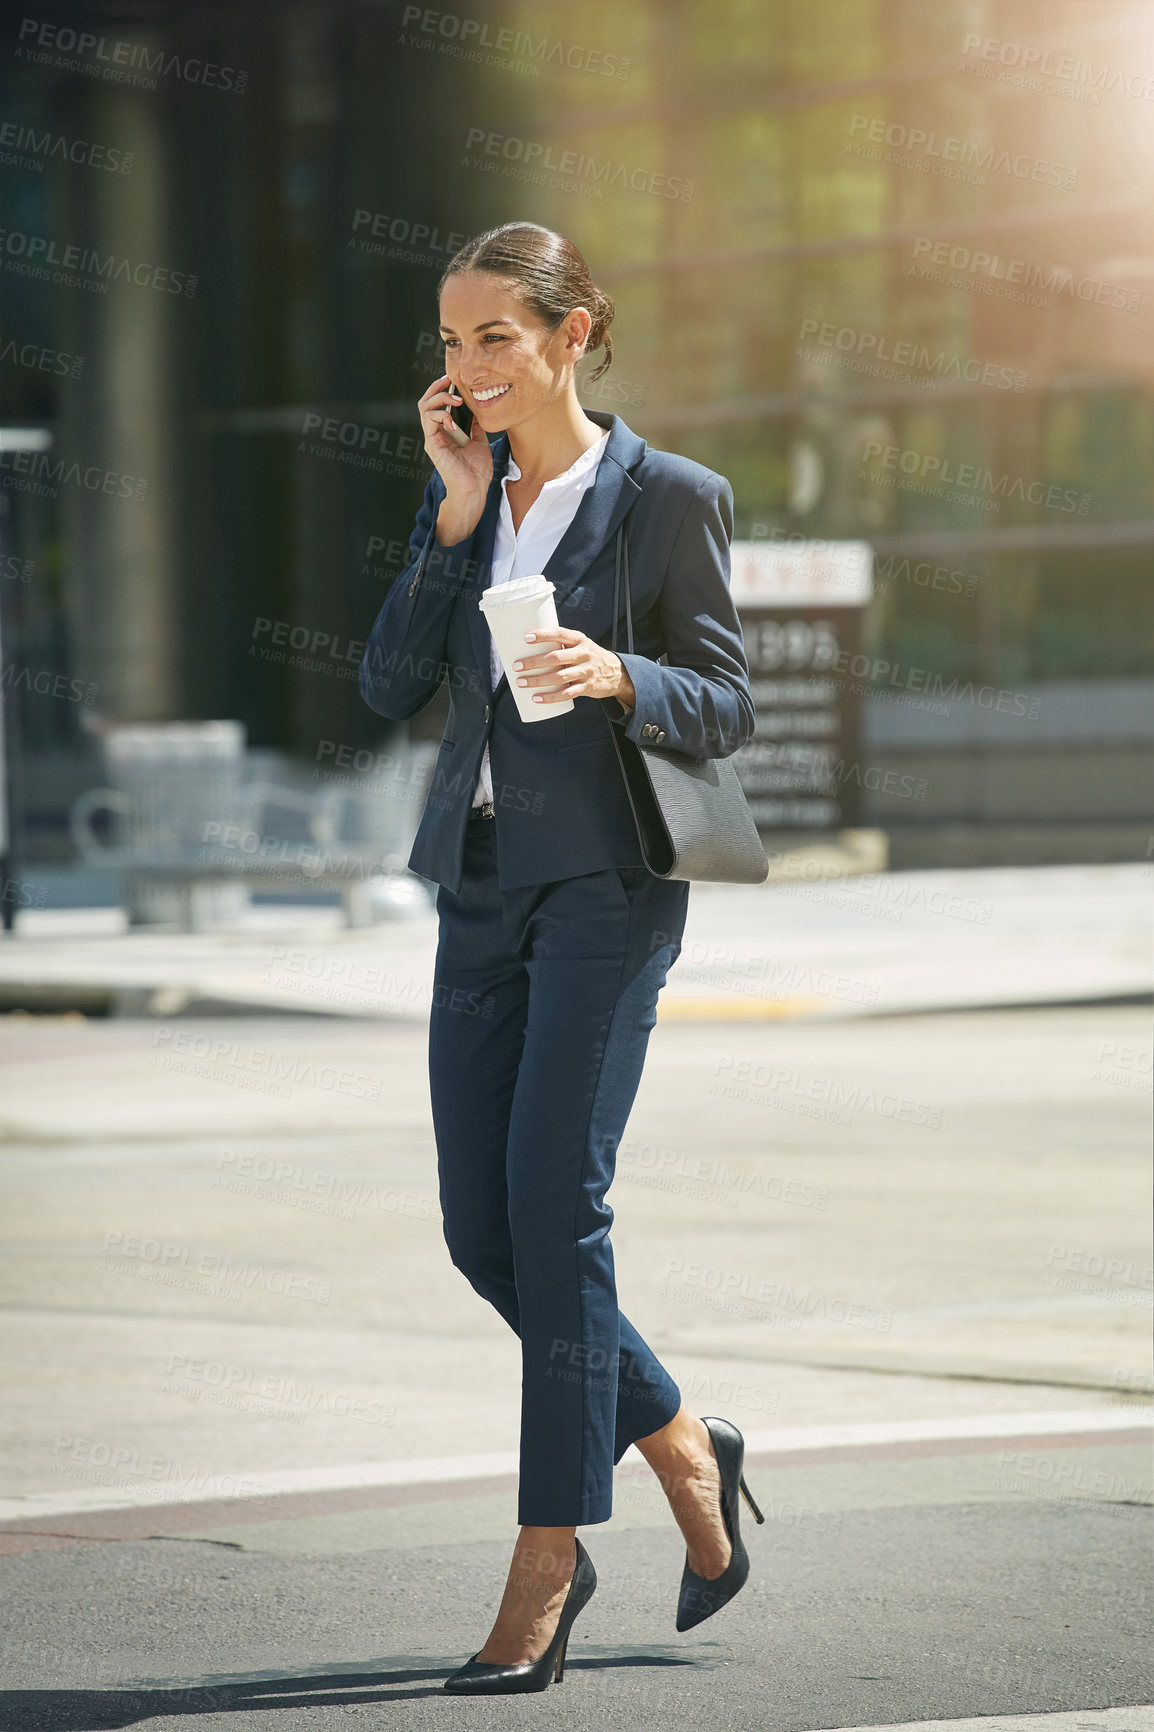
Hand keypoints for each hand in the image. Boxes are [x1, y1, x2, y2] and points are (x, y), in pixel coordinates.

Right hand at [417, 374, 491, 540]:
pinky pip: (428, 421)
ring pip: (424, 407)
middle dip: (437, 387)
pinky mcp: (432, 444)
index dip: (444, 389)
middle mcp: (436, 432)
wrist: (474, 490)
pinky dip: (440, 414)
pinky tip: (452, 420)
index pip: (438, 403)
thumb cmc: (477, 471)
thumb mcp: (480, 441)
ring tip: (455, 399)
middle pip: (427, 401)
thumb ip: (476, 424)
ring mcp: (433, 438)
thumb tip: (479, 406)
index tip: (456, 380)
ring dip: (439, 398)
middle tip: (450, 379)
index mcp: (446, 430)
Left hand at [511, 627, 635, 709]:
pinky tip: (537, 698)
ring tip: (521, 682)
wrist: (616, 672)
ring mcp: (586, 671)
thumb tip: (527, 649)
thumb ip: (559, 645)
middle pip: (556, 658)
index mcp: (579, 639)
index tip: (526, 638)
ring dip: (538, 680)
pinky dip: (550, 697)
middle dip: (534, 662)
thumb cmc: (587, 656)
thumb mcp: (579, 645)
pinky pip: (567, 693)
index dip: (543, 635)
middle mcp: (583, 654)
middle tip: (516, 666)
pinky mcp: (587, 687)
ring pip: (559, 677)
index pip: (560, 634)